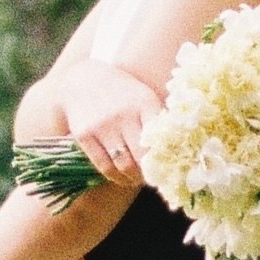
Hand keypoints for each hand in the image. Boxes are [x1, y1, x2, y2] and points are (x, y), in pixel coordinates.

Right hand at [50, 57, 159, 186]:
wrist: (83, 80)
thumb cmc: (122, 92)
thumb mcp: (143, 96)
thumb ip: (157, 120)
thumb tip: (176, 151)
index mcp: (144, 103)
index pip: (161, 139)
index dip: (167, 158)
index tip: (170, 168)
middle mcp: (123, 115)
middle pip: (142, 157)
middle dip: (150, 173)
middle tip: (154, 178)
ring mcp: (102, 126)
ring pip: (123, 165)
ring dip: (133, 178)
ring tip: (138, 179)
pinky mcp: (85, 136)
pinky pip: (103, 166)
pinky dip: (115, 177)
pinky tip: (122, 177)